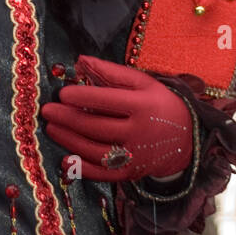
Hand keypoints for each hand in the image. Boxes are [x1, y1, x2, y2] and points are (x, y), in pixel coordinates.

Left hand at [41, 54, 192, 182]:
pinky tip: (65, 159)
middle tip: (47, 111)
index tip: (62, 93)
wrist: (188, 140)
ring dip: (69, 140)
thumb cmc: (160, 105)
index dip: (82, 97)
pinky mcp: (131, 173)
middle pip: (97, 126)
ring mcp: (135, 156)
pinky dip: (82, 168)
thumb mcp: (144, 83)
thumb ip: (112, 72)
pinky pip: (103, 173)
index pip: (107, 100)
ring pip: (95, 150)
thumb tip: (80, 60)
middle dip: (68, 118)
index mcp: (144, 105)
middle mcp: (139, 132)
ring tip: (51, 128)